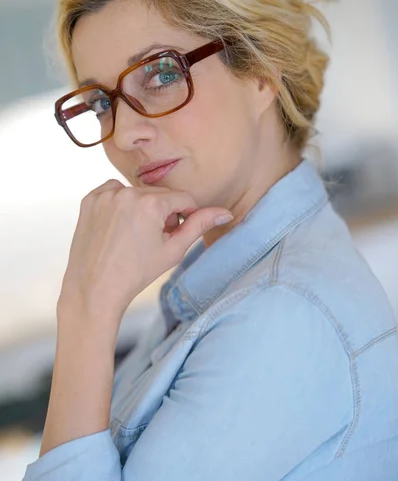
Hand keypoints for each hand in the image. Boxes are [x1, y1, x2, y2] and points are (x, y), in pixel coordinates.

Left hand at [57, 179, 232, 339]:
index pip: (183, 198)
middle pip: (160, 194)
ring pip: (138, 192)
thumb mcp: (173, 250)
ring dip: (142, 206)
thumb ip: (199, 225)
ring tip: (135, 235)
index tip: (177, 232)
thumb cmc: (136, 273)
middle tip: (154, 239)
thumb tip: (225, 212)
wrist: (95, 288)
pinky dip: (120, 204)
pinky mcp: (90, 199)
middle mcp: (127, 192)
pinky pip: (114, 192)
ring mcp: (105, 195)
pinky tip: (118, 227)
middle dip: (163, 212)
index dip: (185, 215)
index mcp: (150, 203)